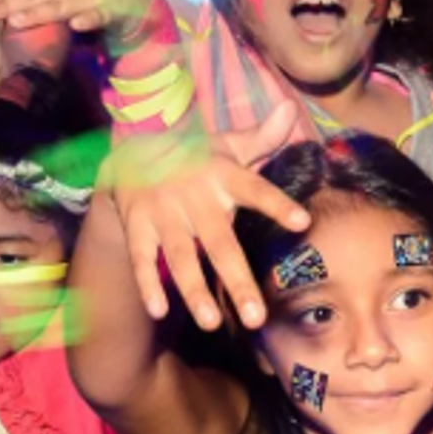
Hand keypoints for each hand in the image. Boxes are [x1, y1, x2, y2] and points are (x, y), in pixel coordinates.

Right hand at [100, 104, 308, 331]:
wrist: (130, 153)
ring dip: (194, 291)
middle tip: (257, 318)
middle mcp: (194, 196)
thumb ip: (261, 137)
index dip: (277, 204)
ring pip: (180, 257)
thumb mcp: (226, 145)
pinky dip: (147, 284)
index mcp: (222, 175)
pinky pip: (141, 258)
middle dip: (238, 281)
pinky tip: (159, 312)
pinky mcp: (137, 225)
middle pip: (219, 243)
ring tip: (211, 322)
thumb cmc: (193, 158)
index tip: (302, 222)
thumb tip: (292, 110)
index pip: (255, 190)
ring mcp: (163, 212)